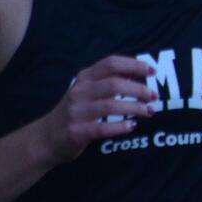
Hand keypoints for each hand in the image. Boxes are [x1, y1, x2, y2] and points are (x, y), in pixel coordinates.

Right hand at [41, 56, 156, 163]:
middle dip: (138, 89)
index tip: (152, 71)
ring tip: (149, 111)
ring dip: (134, 108)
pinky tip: (132, 126)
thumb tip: (140, 73)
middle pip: (114, 84)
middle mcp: (79, 91)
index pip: (112, 63)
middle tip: (154, 96)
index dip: (134, 65)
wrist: (46, 138)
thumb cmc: (76, 111)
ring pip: (110, 105)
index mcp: (85, 77)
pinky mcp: (76, 131)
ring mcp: (76, 111)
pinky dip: (120, 126)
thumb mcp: (87, 90)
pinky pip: (102, 128)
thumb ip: (108, 81)